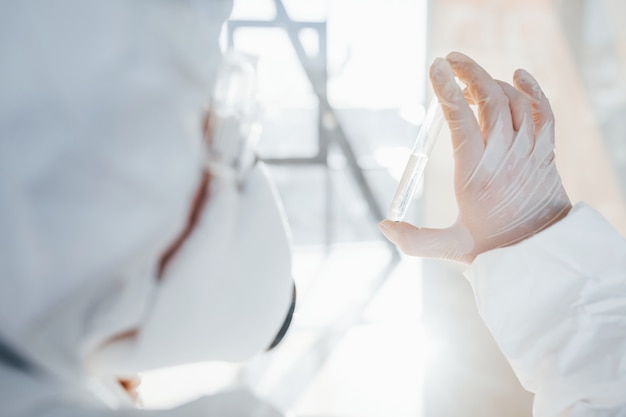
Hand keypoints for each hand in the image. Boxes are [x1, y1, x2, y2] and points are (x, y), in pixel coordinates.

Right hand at [379, 52, 570, 263]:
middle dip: (468, 73)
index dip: (446, 90)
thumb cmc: (494, 247)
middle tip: (450, 62)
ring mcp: (528, 150)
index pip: (461, 120)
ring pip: (512, 101)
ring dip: (491, 83)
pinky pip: (543, 110)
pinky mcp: (545, 151)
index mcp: (476, 173)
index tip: (435, 67)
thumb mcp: (451, 247)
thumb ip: (414, 241)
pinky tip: (518, 76)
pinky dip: (532, 89)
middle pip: (488, 99)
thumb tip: (384, 225)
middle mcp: (504, 155)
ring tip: (470, 81)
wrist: (541, 251)